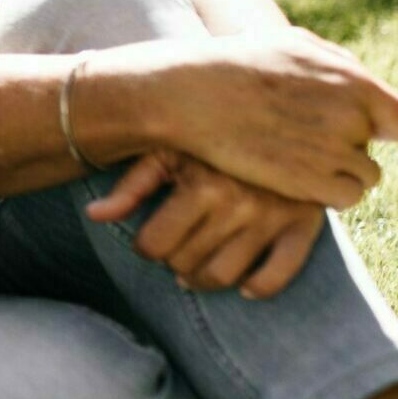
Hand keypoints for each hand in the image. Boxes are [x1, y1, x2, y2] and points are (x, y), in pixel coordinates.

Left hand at [87, 150, 326, 299]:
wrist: (282, 112)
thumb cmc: (211, 132)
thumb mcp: (168, 148)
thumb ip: (131, 184)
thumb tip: (93, 216)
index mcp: (203, 184)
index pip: (156, 244)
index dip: (145, 246)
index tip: (149, 239)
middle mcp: (239, 204)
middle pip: (186, 262)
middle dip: (173, 259)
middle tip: (175, 245)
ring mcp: (274, 217)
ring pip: (224, 276)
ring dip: (203, 278)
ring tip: (196, 264)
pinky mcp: (304, 225)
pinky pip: (278, 275)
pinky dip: (258, 286)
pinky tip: (243, 283)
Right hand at [100, 27, 397, 209]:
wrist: (192, 95)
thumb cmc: (239, 64)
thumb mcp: (296, 45)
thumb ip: (341, 67)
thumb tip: (368, 87)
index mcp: (355, 81)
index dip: (382, 127)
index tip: (355, 128)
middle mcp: (351, 117)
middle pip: (374, 149)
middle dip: (348, 147)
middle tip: (307, 138)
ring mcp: (332, 152)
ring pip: (364, 178)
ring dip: (338, 173)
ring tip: (298, 158)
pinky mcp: (310, 184)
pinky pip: (344, 199)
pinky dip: (325, 193)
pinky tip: (295, 178)